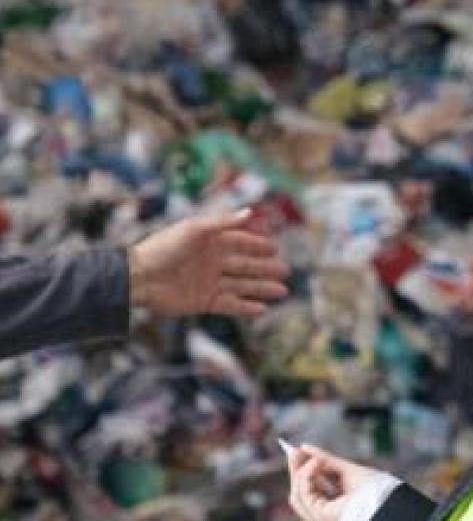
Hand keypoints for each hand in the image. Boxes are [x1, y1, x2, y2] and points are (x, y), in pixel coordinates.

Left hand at [128, 210, 287, 317]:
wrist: (138, 277)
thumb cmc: (163, 248)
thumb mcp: (195, 229)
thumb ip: (224, 223)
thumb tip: (250, 211)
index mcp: (211, 242)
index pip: (241, 242)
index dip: (258, 245)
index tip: (275, 248)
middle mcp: (212, 262)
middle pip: (245, 265)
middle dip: (266, 268)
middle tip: (286, 271)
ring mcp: (209, 283)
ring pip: (242, 286)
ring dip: (262, 288)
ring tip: (282, 292)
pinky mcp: (203, 302)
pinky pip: (229, 305)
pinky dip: (246, 307)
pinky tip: (262, 309)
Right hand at [286, 444, 382, 520]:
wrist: (388, 506)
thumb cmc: (375, 491)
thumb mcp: (348, 471)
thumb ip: (327, 462)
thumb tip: (305, 448)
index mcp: (336, 511)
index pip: (314, 492)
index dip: (306, 473)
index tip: (300, 453)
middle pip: (302, 496)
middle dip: (297, 472)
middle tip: (294, 451)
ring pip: (298, 497)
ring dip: (297, 473)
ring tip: (298, 452)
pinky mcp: (320, 519)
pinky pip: (303, 496)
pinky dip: (306, 477)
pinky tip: (315, 462)